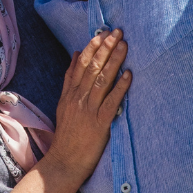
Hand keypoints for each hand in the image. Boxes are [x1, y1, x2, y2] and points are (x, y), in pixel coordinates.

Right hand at [10, 30, 130, 192]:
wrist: (64, 161)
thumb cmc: (67, 134)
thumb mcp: (63, 103)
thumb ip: (70, 79)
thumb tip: (76, 54)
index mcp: (70, 93)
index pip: (81, 64)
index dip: (93, 47)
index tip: (102, 33)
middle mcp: (78, 98)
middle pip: (93, 68)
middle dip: (105, 48)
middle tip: (117, 32)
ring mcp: (88, 110)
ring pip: (102, 80)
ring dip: (114, 61)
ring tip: (124, 45)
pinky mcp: (99, 123)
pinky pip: (112, 102)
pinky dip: (120, 87)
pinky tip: (128, 75)